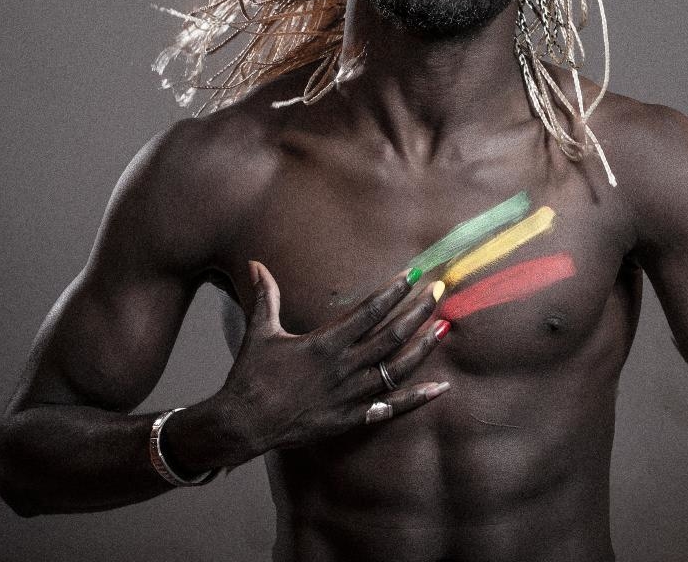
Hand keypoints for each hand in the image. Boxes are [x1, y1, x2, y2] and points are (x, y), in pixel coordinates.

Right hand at [220, 261, 449, 458]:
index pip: (368, 311)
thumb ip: (265, 295)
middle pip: (391, 336)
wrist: (242, 425)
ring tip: (445, 328)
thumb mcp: (259, 331)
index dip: (393, 291)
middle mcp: (342, 367)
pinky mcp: (350, 419)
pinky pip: (390, 409)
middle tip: (440, 291)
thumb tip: (255, 263)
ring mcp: (349, 395)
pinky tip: (439, 388)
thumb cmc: (251, 375)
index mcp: (324, 343)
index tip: (414, 274)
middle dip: (418, 311)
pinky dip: (416, 399)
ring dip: (423, 348)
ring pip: (396, 369)